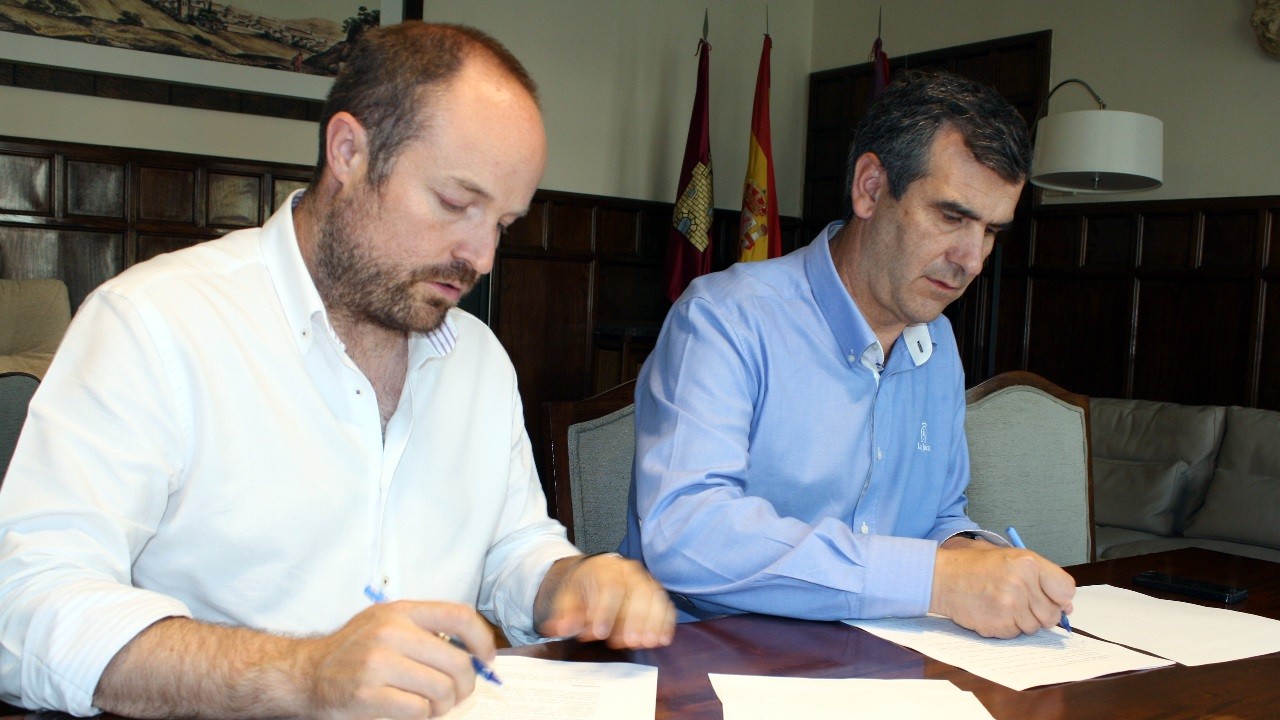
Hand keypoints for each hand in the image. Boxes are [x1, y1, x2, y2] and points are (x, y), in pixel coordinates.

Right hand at [298, 600, 495, 718]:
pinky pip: (419, 710)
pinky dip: (423, 716)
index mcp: (402, 611)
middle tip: (456, 694)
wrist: (307, 673)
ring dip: (444, 705)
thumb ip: (426, 631)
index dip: (482, 641)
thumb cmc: (356, 651)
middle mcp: (391, 632)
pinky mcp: (367, 694)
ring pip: (442, 690)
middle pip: (457, 662)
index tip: (486, 660)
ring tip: (432, 704)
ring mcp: (378, 663)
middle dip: (465, 686)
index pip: (460, 617)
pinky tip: (412, 711)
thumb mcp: (388, 623)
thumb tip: (476, 655)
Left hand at [534, 553, 675, 647]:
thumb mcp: (567, 598)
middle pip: (637, 591)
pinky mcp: (655, 592)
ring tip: (647, 643)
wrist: (593, 574)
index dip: (606, 611)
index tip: (599, 634)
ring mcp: (645, 580)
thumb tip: (561, 629)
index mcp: (605, 568)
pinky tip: (663, 639)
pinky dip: (666, 622)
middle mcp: (629, 571)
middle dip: (634, 618)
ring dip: (653, 622)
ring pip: (655, 597)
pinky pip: (665, 604)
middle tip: (628, 642)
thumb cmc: (582, 588)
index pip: (610, 587)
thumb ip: (565, 614)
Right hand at [929, 541, 1074, 637]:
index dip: (1061, 598)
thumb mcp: (1010, 557)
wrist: (942, 578)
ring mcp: (1010, 606)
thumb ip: (1040, 577)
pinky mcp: (999, 624)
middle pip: (1052, 613)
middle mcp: (1022, 583)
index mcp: (1028, 563)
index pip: (1066, 589)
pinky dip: (1007, 627)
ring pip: (1034, 627)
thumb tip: (1066, 605)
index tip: (1053, 600)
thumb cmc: (974, 566)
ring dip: (1022, 620)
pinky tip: (993, 612)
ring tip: (1003, 604)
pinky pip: (1015, 634)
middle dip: (1041, 612)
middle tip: (1022, 602)